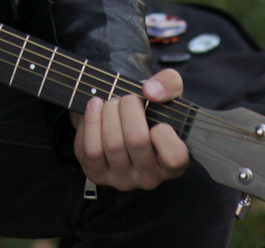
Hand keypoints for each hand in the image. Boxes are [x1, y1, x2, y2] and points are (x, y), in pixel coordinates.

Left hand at [69, 68, 189, 190]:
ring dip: (108, 113)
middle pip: (136, 141)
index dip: (164, 134)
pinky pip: (90, 150)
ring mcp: (121, 179)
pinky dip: (91, 123)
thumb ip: (169, 84)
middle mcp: (148, 177)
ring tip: (110, 103)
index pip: (174, 157)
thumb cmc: (148, 111)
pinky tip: (95, 109)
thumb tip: (150, 91)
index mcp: (172, 163)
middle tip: (126, 99)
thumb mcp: (166, 93)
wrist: (118, 119)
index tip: (156, 119)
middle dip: (128, 109)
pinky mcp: (97, 174)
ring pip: (112, 145)